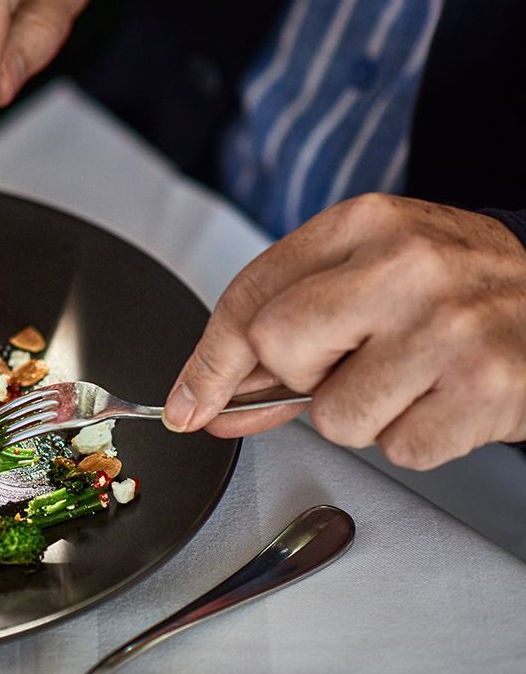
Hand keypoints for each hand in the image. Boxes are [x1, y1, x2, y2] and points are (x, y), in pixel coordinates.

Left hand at [162, 193, 525, 468]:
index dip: (208, 361)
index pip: (250, 297)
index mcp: (365, 224)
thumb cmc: (460, 289)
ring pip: (336, 417)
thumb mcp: (373, 273)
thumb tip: (209, 398)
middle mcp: (406, 265)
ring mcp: (447, 327)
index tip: (188, 403)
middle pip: (279, 349)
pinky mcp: (485, 388)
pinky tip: (446, 399)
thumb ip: (289, 325)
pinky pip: (398, 449)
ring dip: (365, 415)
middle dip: (302, 376)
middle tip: (353, 363)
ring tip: (413, 378)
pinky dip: (416, 438)